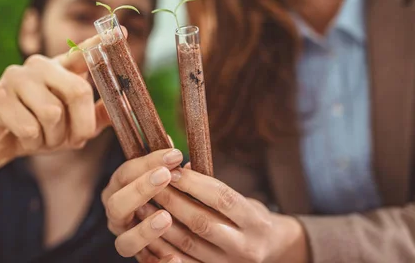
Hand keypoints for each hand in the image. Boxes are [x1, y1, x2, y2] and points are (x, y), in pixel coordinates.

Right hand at [0, 34, 111, 174]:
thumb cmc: (38, 132)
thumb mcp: (71, 127)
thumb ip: (95, 117)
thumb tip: (120, 108)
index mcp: (59, 69)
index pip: (83, 53)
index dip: (102, 43)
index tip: (121, 31)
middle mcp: (39, 66)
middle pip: (78, 90)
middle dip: (81, 125)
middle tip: (73, 141)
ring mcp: (15, 77)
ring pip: (53, 113)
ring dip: (52, 138)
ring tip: (41, 137)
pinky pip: (30, 127)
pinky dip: (32, 142)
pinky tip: (22, 137)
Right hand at [102, 149, 185, 261]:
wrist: (169, 228)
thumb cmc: (164, 191)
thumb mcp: (162, 174)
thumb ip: (164, 163)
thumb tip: (172, 146)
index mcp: (119, 189)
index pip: (126, 172)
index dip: (149, 162)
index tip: (175, 154)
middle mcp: (117, 216)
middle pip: (117, 204)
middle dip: (140, 189)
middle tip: (165, 176)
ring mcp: (126, 240)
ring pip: (125, 242)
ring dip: (144, 231)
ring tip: (166, 218)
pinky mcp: (142, 260)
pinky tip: (175, 258)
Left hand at [103, 154, 307, 262]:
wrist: (272, 249)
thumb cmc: (250, 216)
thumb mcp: (242, 199)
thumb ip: (213, 187)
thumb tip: (179, 165)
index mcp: (254, 220)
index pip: (222, 198)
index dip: (194, 183)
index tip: (173, 170)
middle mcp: (245, 246)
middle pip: (203, 222)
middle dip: (173, 201)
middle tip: (151, 185)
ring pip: (189, 245)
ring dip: (161, 224)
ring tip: (143, 206)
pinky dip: (163, 249)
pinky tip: (148, 233)